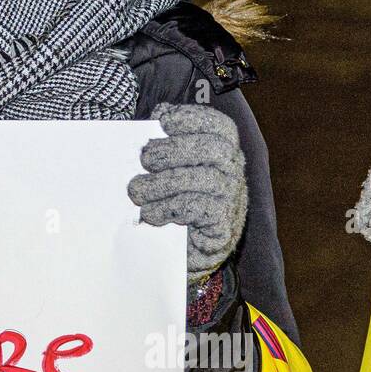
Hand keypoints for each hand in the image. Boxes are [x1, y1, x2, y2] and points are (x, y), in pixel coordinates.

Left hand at [127, 102, 248, 282]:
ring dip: (164, 183)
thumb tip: (154, 119)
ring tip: (137, 191)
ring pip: (206, 180)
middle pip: (215, 149)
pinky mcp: (223, 228)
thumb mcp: (167, 169)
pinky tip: (150, 213)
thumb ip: (162, 144)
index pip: (220, 126)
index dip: (193, 118)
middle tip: (145, 160)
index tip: (163, 121)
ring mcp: (232, 200)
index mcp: (222, 151)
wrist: (178, 253)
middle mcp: (233, 173)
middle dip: (174, 149)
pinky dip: (169, 208)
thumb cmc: (171, 202)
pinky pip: (200, 210)